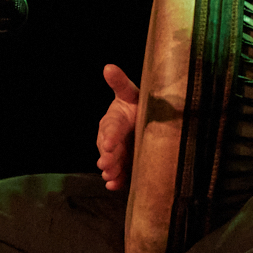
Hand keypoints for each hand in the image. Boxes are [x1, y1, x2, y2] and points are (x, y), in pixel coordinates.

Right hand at [94, 64, 140, 190]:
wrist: (145, 121)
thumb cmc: (138, 105)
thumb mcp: (131, 93)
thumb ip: (121, 83)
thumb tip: (108, 67)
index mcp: (115, 119)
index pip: (111, 127)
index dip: (109, 135)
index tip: (108, 144)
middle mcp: (113, 137)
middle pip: (108, 148)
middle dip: (107, 157)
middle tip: (107, 165)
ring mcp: (118, 153)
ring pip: (111, 162)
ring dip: (110, 170)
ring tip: (110, 176)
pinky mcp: (124, 165)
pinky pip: (118, 174)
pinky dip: (115, 181)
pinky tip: (113, 186)